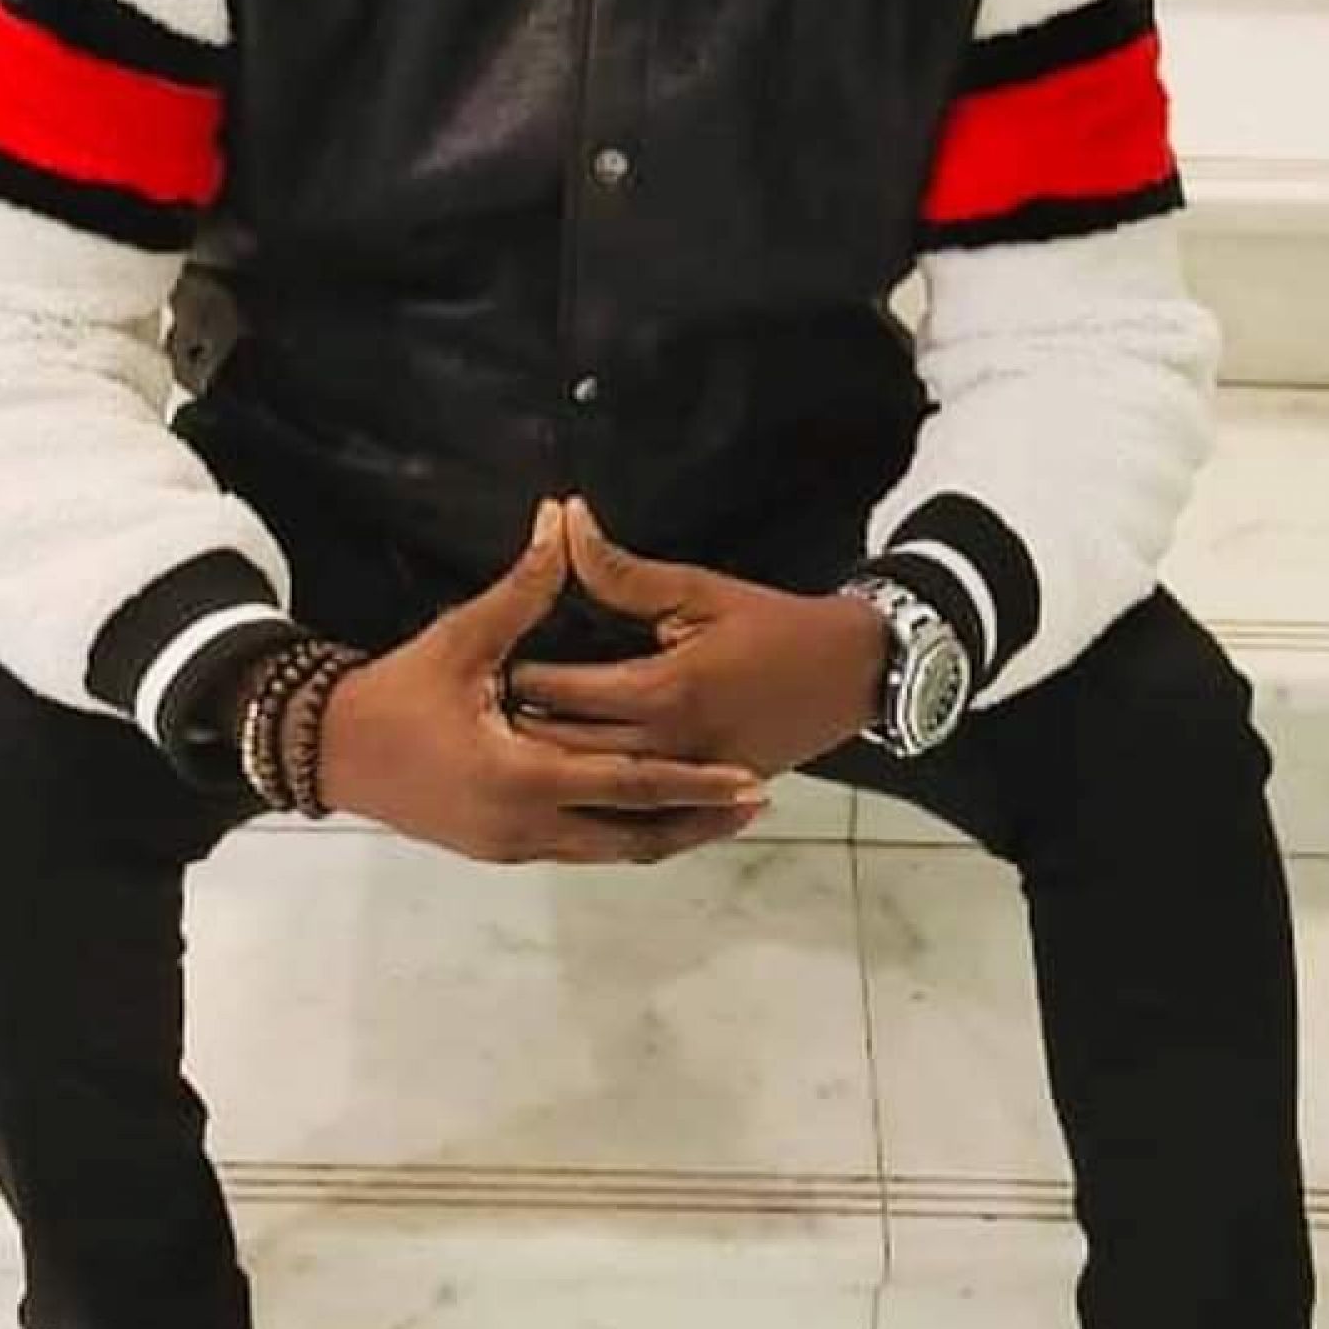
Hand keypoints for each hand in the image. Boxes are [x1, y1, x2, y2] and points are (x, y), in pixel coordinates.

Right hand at [314, 499, 772, 865]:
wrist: (332, 753)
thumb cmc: (397, 694)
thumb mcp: (462, 638)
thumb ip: (523, 586)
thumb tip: (561, 518)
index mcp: (523, 776)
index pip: (630, 783)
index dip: (693, 781)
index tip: (750, 776)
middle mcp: (527, 826)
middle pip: (634, 834)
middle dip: (697, 817)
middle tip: (758, 798)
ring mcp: (515, 847)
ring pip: (611, 849)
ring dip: (666, 831)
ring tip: (722, 810)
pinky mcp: (504, 850)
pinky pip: (582, 847)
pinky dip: (624, 832)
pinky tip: (656, 811)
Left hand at [505, 498, 889, 782]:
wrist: (851, 675)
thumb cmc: (775, 624)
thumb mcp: (699, 589)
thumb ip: (623, 570)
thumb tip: (566, 522)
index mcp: (663, 691)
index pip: (563, 693)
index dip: (516, 678)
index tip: (483, 663)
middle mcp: (669, 746)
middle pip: (567, 748)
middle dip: (519, 728)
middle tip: (477, 707)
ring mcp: (686, 780)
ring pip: (595, 787)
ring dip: (551, 764)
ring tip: (506, 743)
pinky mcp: (702, 799)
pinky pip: (634, 807)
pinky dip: (594, 791)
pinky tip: (564, 776)